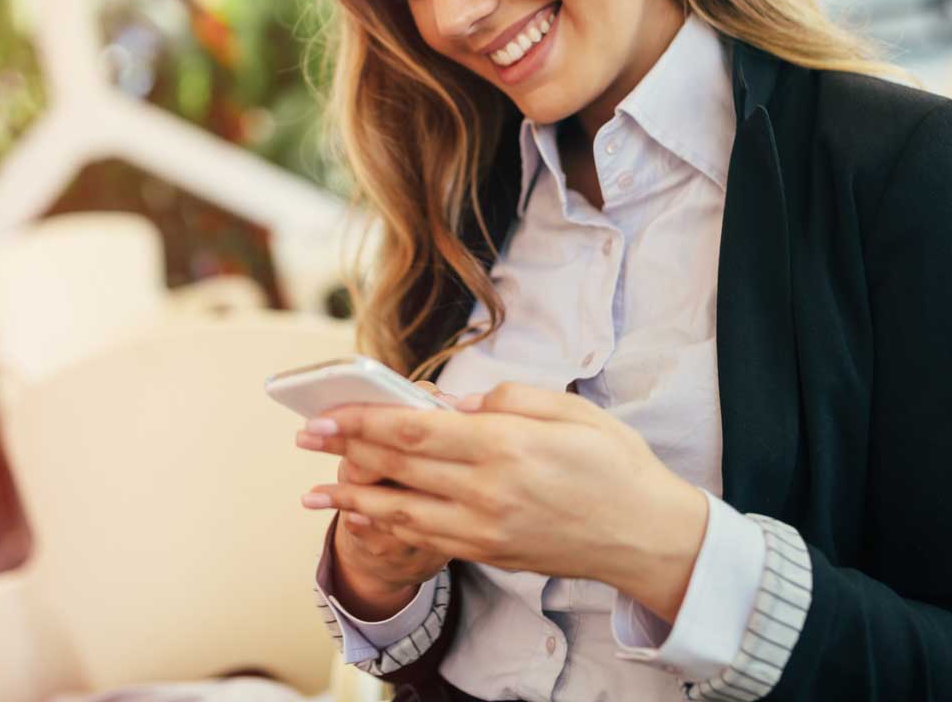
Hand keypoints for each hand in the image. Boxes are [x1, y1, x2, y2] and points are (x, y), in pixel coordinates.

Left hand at [297, 381, 708, 617]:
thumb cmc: (613, 463)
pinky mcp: (487, 552)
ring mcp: (484, 528)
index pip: (412, 429)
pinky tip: (364, 517)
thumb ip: (504, 400)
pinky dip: (387, 527)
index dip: (361, 421)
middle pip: (397, 467)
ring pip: (400, 511)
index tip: (325, 414)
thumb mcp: (568, 409)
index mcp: (505, 444)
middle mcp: (486, 490)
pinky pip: (424, 539)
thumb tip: (447, 403)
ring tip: (314, 491)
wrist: (645, 535)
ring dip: (352, 498)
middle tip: (306, 438)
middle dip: (344, 451)